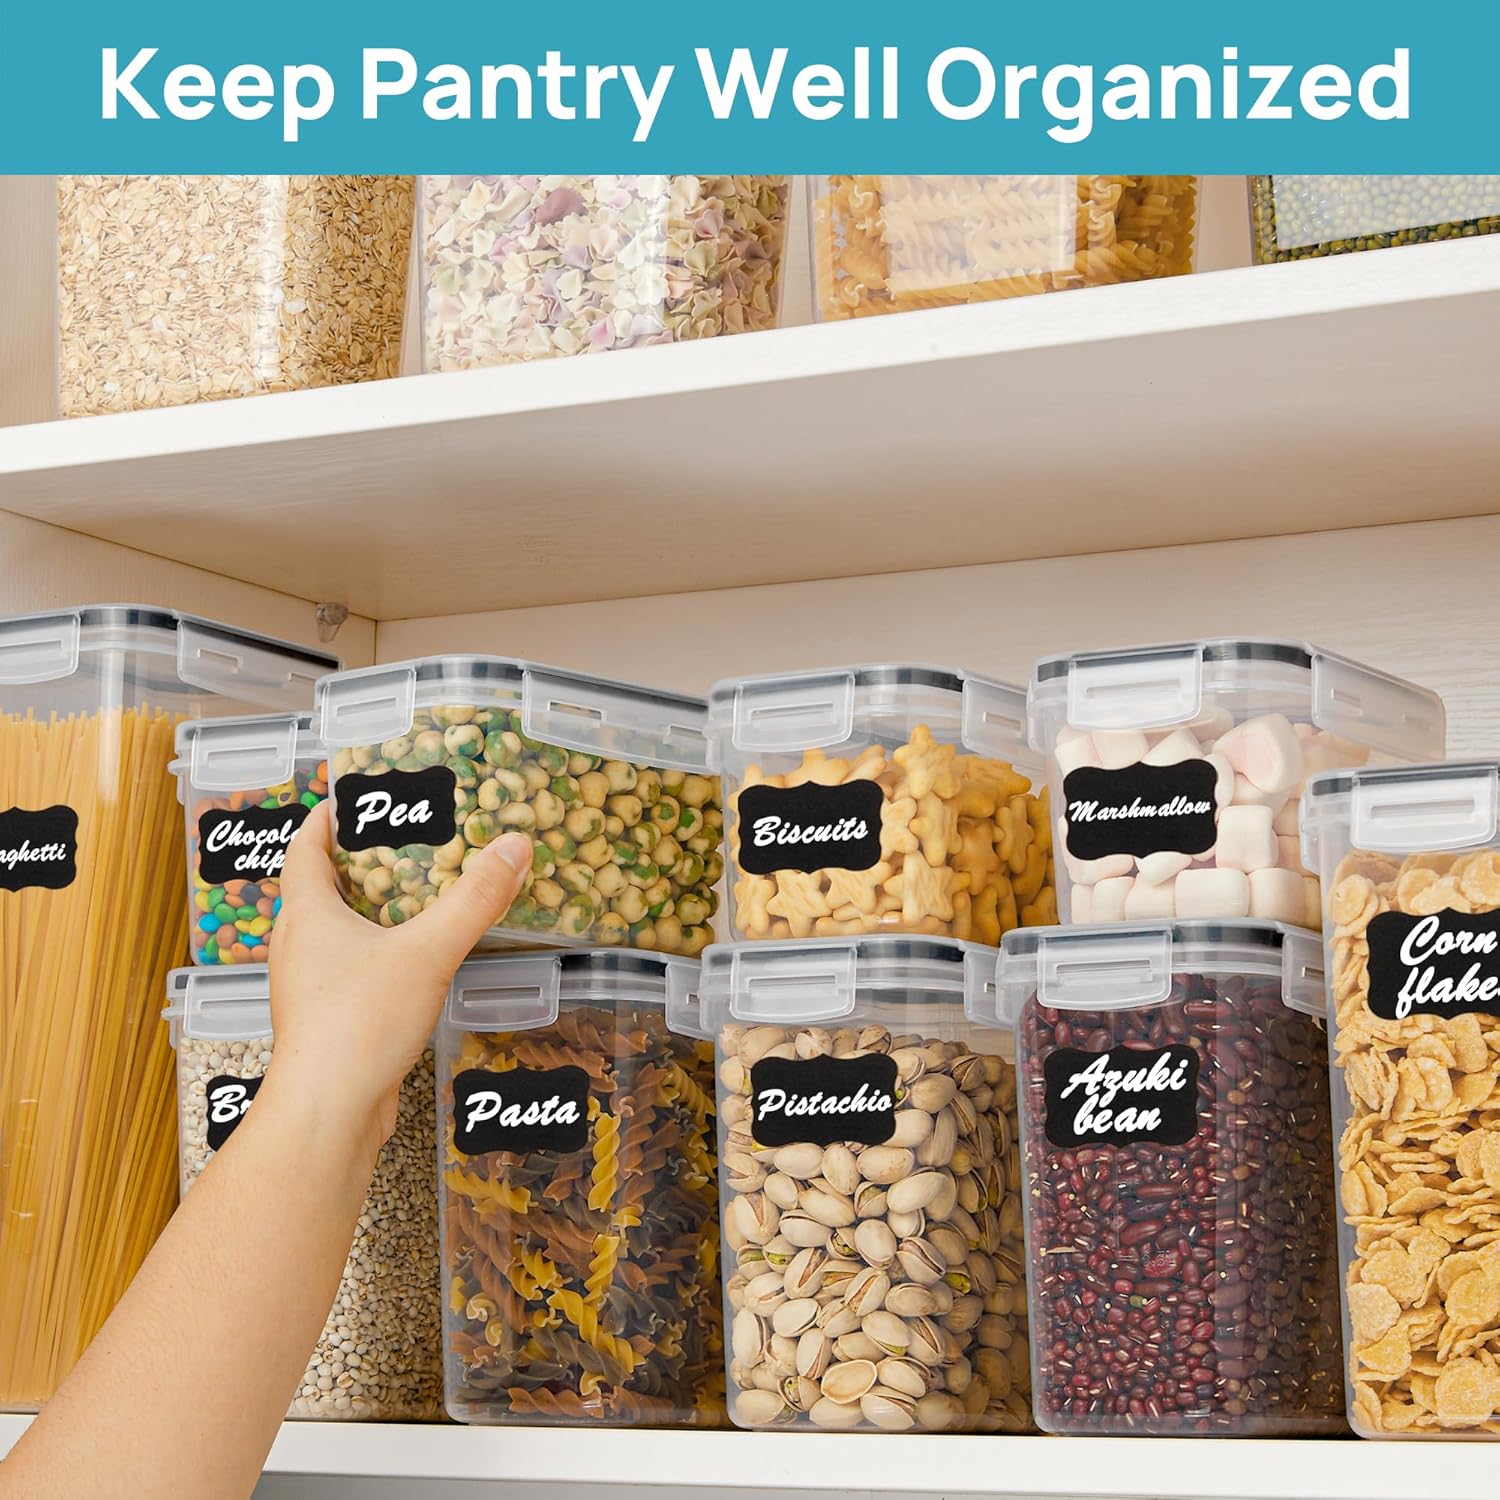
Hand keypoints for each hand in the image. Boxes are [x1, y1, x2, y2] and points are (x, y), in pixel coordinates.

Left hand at [264, 802, 531, 1146]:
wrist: (327, 1113)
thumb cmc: (357, 1024)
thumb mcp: (427, 951)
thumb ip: (474, 900)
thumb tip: (515, 845)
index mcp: (307, 916)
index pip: (304, 850)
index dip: (324, 821)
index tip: (349, 800)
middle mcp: (298, 947)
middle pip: (317, 890)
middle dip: (355, 864)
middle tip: (401, 844)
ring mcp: (308, 988)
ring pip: (332, 935)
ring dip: (366, 913)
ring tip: (414, 899)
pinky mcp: (327, 1022)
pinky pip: (348, 972)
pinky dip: (376, 955)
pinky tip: (413, 963)